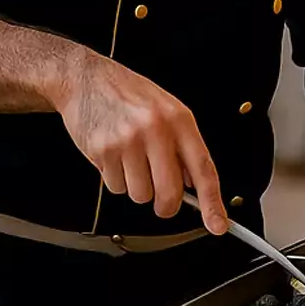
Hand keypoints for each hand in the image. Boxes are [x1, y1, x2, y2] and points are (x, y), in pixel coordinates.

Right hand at [53, 52, 226, 234]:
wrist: (86, 80)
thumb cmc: (130, 95)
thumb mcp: (169, 109)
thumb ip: (184, 145)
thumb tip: (195, 184)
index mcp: (179, 119)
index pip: (203, 169)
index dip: (212, 202)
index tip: (218, 224)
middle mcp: (156, 130)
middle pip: (169, 193)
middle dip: (166, 205)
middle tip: (162, 199)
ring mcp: (127, 141)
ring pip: (140, 195)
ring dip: (137, 186)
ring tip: (131, 159)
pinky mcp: (102, 151)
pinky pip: (115, 187)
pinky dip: (116, 179)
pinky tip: (115, 156)